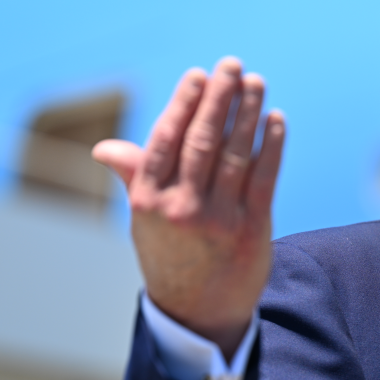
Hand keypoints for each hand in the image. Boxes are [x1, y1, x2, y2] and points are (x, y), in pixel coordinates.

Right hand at [93, 57, 284, 358]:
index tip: (198, 75)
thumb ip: (134, 178)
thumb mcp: (143, 221)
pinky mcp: (251, 229)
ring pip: (235, 153)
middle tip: (231, 65)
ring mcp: (218, 219)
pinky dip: (271, 146)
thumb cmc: (169, 257)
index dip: (183, 104)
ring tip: (255, 82)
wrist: (198, 314)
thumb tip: (103, 148)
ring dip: (248, 112)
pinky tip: (275, 120)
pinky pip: (264, 178)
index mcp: (148, 200)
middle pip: (203, 140)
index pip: (166, 140)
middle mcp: (181, 207)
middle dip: (219, 97)